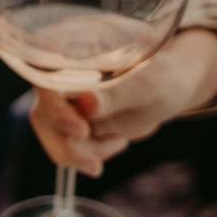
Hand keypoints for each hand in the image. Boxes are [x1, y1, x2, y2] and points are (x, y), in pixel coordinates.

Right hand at [28, 29, 216, 176]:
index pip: (47, 82)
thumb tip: (88, 101)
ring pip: (51, 134)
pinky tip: (112, 143)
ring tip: (117, 144)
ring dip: (81, 152)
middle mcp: (61, 74)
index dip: (57, 110)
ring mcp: (62, 98)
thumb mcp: (148, 85)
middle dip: (70, 144)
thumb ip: (116, 93)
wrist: (171, 88)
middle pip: (44, 114)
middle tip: (96, 163)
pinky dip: (84, 155)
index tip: (83, 131)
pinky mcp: (67, 119)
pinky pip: (62, 145)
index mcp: (77, 52)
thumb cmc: (165, 77)